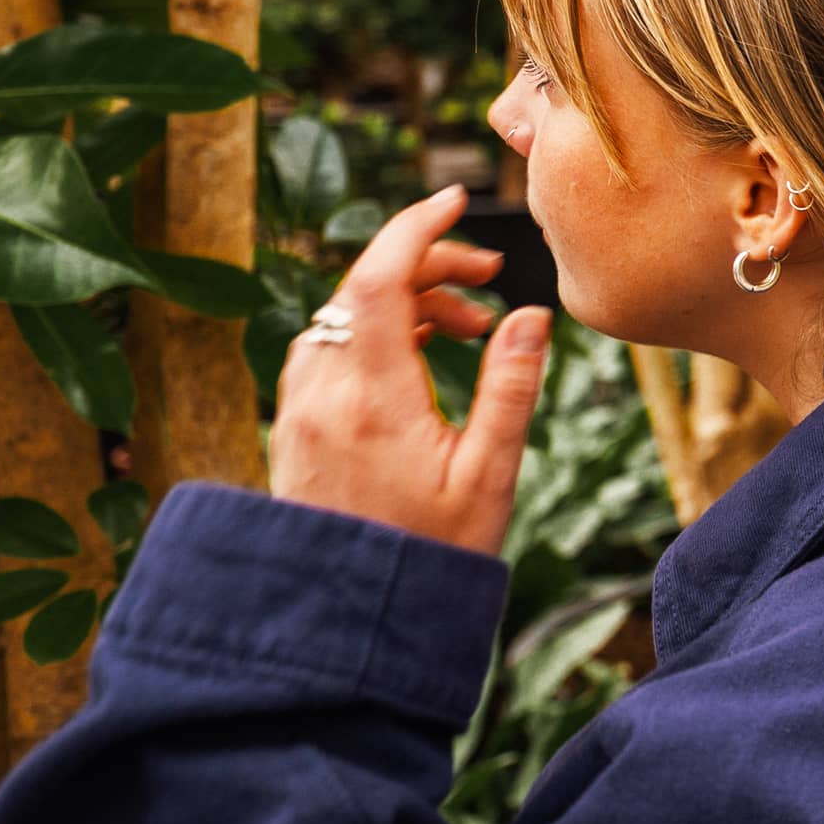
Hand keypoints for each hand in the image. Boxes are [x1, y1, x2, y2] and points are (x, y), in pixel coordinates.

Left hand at [268, 184, 553, 556]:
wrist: (348, 624)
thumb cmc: (429, 556)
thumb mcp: (489, 476)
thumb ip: (510, 388)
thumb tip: (530, 314)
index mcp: (373, 399)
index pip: (380, 277)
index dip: (418, 226)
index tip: (456, 200)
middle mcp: (322, 395)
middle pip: (360, 288)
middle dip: (425, 266)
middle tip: (486, 281)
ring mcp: (299, 412)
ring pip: (340, 318)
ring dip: (400, 303)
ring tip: (465, 332)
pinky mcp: (293, 430)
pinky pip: (325, 351)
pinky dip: (371, 335)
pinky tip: (415, 362)